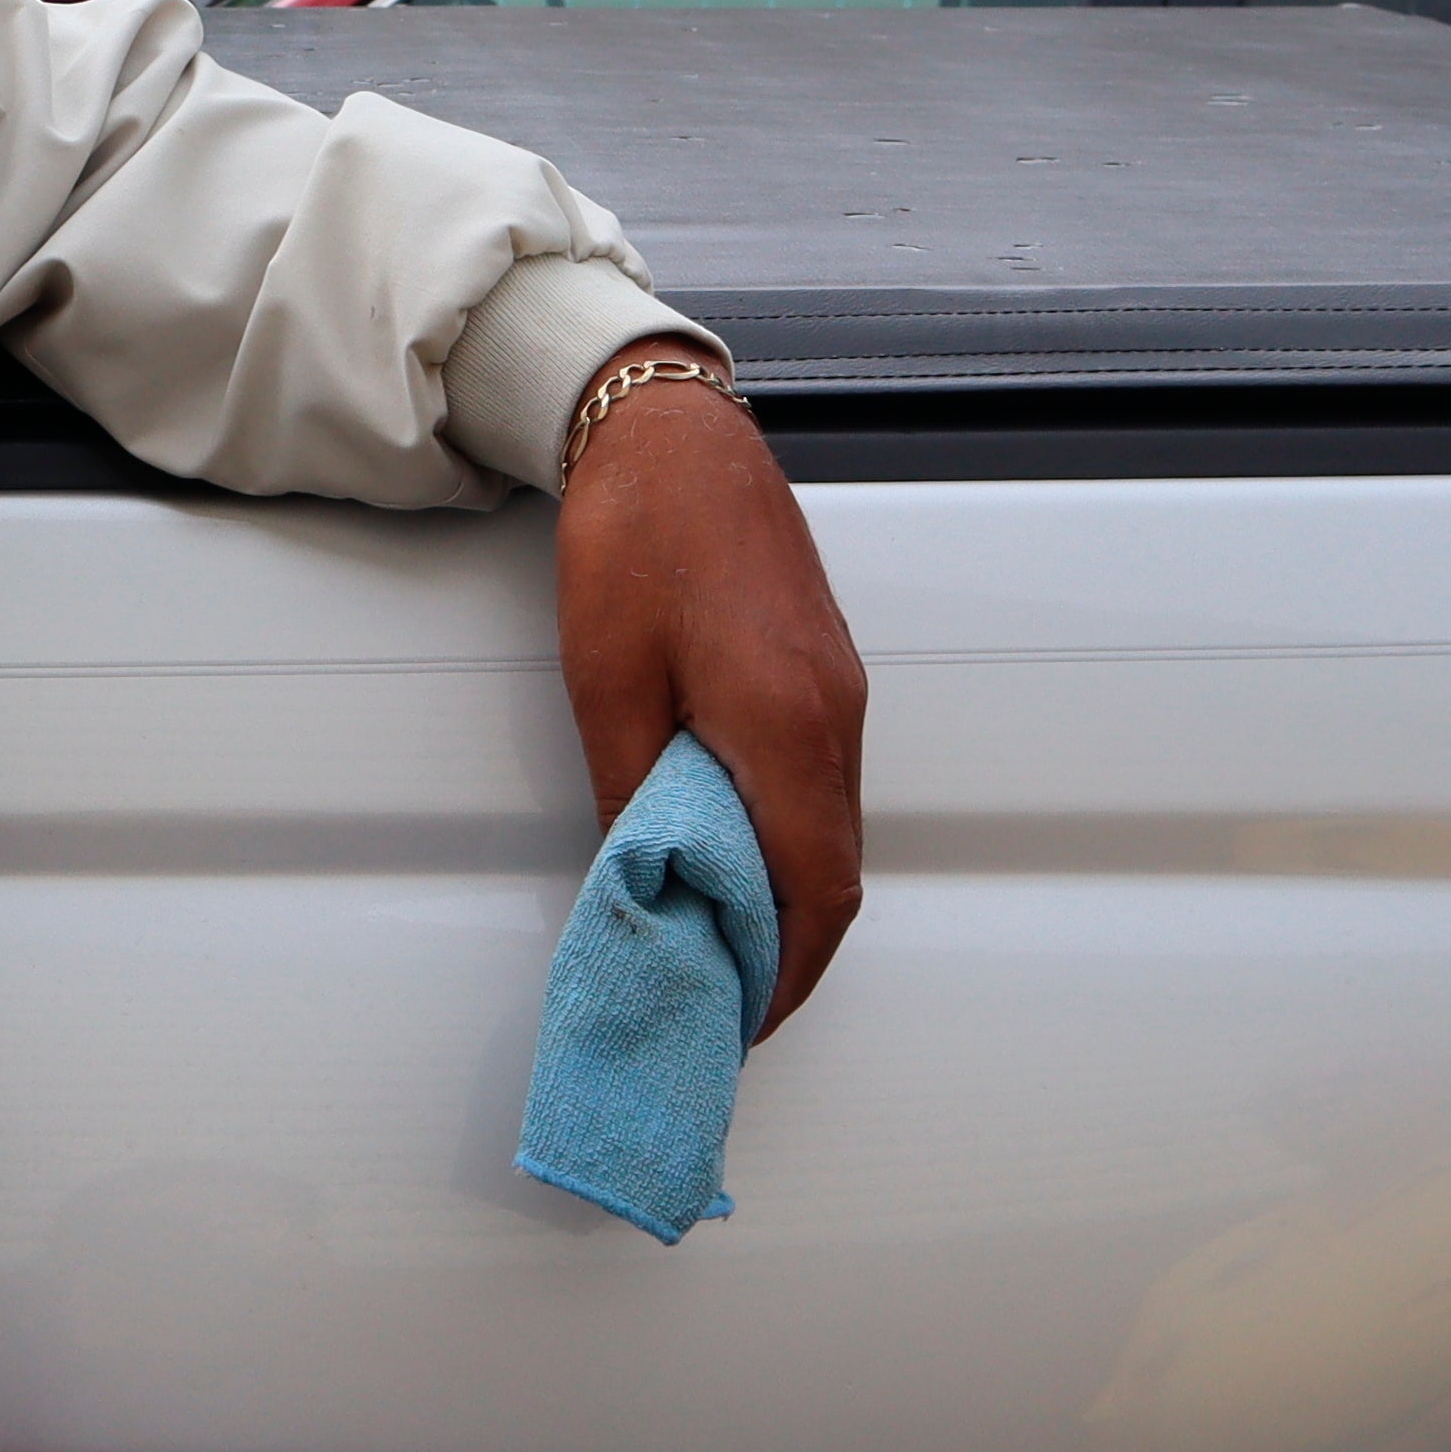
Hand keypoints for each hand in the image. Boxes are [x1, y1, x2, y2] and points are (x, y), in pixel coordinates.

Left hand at [548, 343, 865, 1035]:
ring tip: (718, 940)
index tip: (739, 1021)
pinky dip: (788, 836)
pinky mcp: (825, 667)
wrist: (672, 430)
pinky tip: (730, 850)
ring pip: (833, 828)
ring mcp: (842, 688)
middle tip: (723, 998)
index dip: (784, 977)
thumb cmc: (636, 538)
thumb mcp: (608, 683)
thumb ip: (630, 797)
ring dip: (787, 895)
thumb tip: (635, 885)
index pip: (814, 892)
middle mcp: (836, 714)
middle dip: (787, 952)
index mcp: (787, 725)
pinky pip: (823, 780)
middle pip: (836, 872)